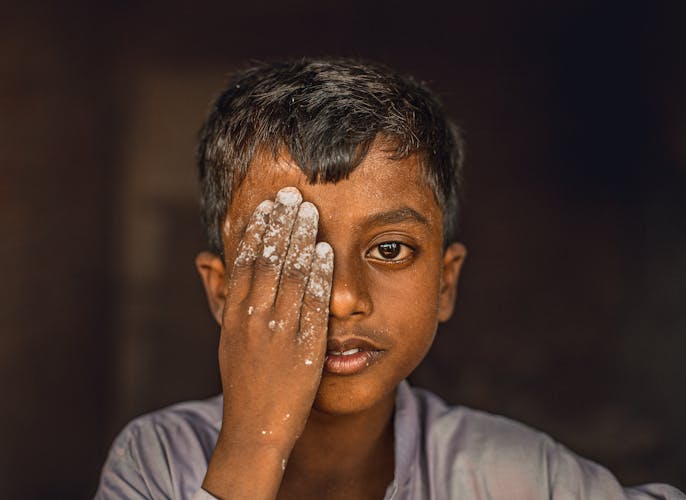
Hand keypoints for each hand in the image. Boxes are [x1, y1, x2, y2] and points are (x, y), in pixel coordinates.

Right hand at [202, 187, 332, 498]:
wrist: (255, 428)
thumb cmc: (244, 382)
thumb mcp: (227, 338)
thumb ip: (224, 297)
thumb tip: (207, 258)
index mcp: (234, 316)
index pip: (242, 263)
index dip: (253, 230)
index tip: (263, 203)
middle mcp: (253, 319)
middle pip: (265, 261)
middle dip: (278, 224)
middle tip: (289, 193)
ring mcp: (278, 332)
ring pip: (288, 276)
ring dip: (298, 239)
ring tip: (307, 209)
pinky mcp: (304, 346)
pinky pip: (312, 305)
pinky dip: (318, 275)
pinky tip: (324, 249)